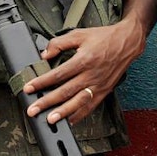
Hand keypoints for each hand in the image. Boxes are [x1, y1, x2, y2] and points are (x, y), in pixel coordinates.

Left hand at [22, 16, 144, 124]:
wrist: (127, 43)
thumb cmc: (103, 37)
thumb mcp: (79, 34)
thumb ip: (59, 43)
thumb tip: (44, 54)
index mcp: (84, 60)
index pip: (58, 74)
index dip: (42, 82)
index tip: (29, 88)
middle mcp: (91, 75)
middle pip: (65, 91)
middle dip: (47, 102)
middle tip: (33, 110)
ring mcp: (98, 85)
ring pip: (78, 102)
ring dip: (63, 112)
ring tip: (50, 120)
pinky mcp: (104, 91)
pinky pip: (90, 106)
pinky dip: (79, 115)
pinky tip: (69, 121)